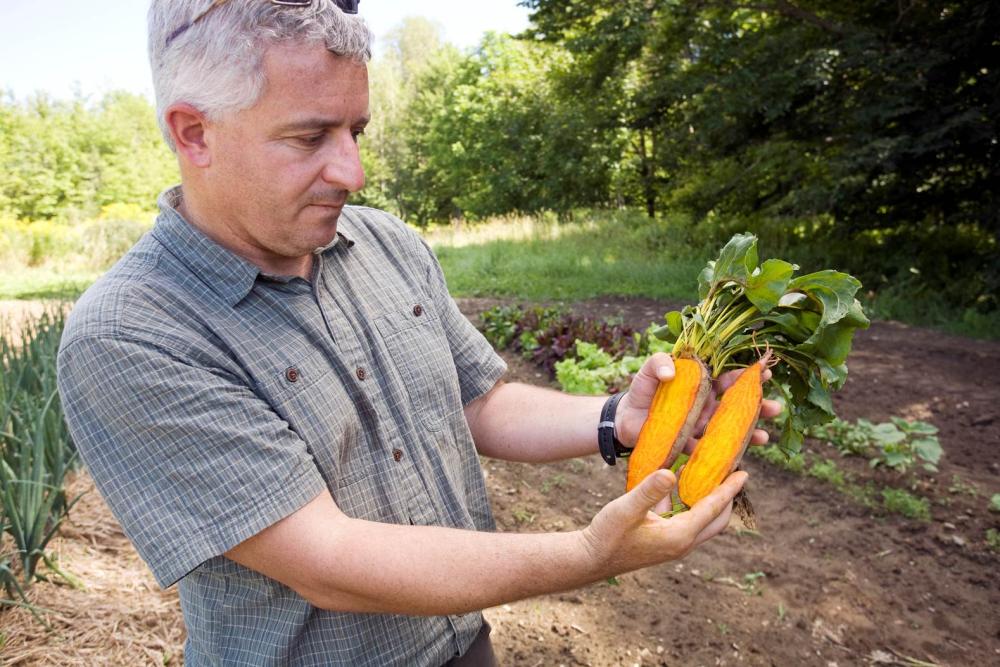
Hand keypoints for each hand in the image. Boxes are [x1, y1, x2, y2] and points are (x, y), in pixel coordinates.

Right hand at [578, 468, 747, 576]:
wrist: (590, 559)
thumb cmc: (606, 535)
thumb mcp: (625, 509)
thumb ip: (648, 490)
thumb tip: (670, 472)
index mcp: (679, 536)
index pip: (713, 508)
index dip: (729, 489)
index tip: (744, 473)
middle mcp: (682, 542)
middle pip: (717, 519)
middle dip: (727, 497)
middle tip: (732, 473)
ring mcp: (673, 544)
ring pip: (701, 520)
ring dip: (707, 499)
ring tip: (708, 473)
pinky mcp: (663, 541)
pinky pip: (684, 519)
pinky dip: (687, 501)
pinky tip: (676, 480)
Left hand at [615, 353, 781, 451]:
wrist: (624, 420)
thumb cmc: (642, 391)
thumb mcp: (648, 371)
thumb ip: (659, 363)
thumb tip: (672, 372)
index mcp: (702, 384)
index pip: (729, 378)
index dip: (747, 376)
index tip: (765, 373)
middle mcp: (707, 405)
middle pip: (737, 405)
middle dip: (758, 406)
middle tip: (774, 408)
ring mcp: (701, 426)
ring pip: (730, 430)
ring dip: (750, 434)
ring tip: (766, 438)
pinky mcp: (691, 445)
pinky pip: (711, 452)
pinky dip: (725, 455)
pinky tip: (738, 459)